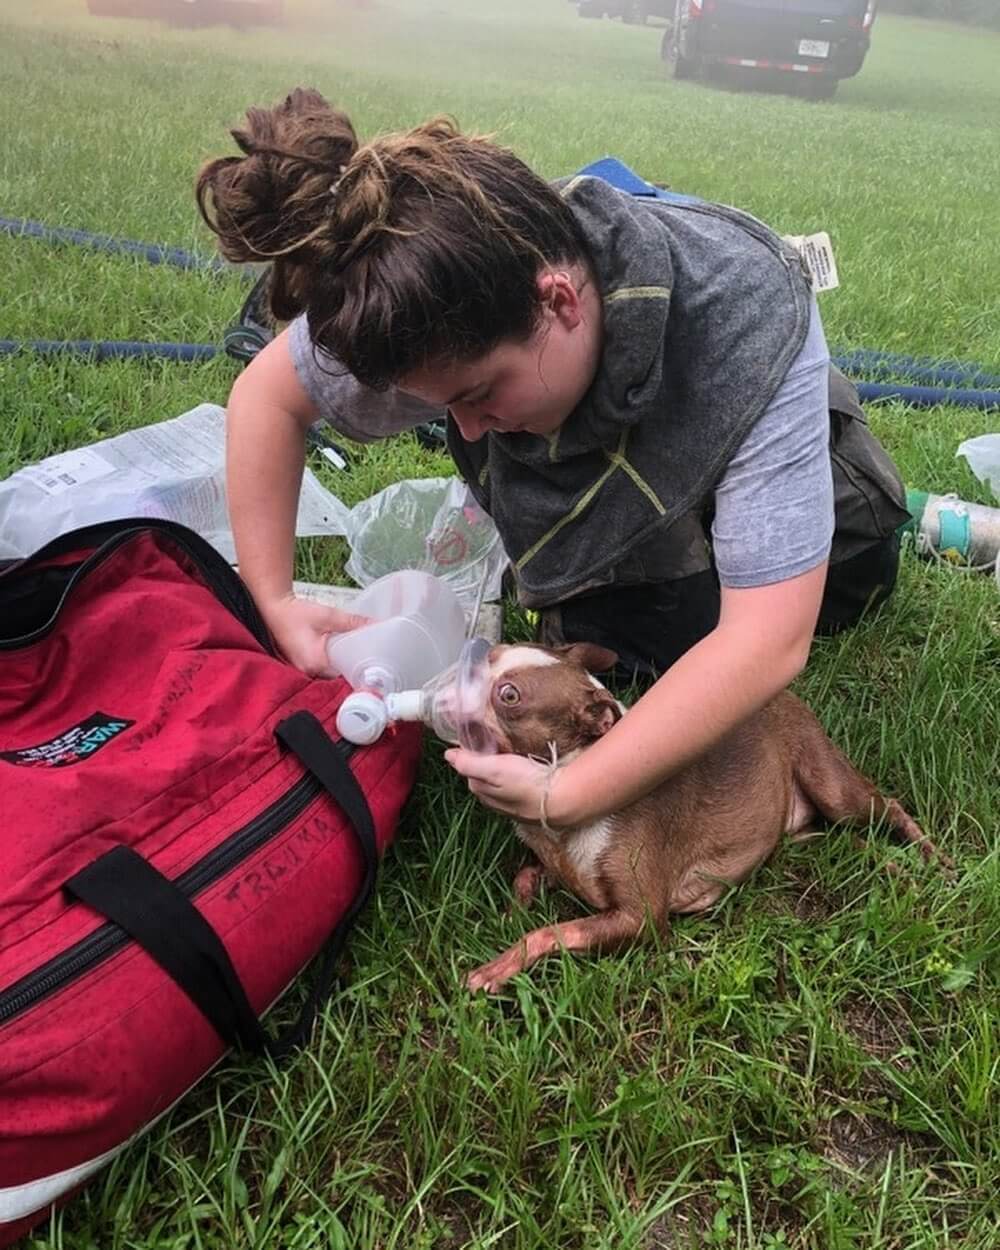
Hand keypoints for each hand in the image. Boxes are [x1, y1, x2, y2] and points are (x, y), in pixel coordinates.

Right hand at [260, 593, 369, 676]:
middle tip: (368, 659)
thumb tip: (375, 626)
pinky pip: (321, 670)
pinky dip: (330, 664)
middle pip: (338, 677)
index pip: (345, 675)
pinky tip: (338, 655)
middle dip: (352, 668)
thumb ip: (352, 622)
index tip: (374, 666)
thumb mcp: (328, 616)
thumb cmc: (296, 613)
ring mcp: (303, 671)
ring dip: (341, 666)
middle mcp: (308, 672)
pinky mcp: (301, 667)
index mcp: (316, 663)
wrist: (274, 610)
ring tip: (355, 657)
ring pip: (330, 675)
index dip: (360, 670)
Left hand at [445, 748, 572, 825]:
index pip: (468, 768)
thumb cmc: (527, 782)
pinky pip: (516, 784)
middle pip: (483, 774)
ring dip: (503, 768)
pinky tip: (525, 767)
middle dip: (486, 760)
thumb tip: (448, 755)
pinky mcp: (528, 801)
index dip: (472, 752)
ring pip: (501, 780)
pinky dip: (517, 774)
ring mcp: (512, 802)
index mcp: (481, 791)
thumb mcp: (493, 769)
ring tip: (511, 751)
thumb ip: (469, 763)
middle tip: (496, 741)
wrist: (562, 799)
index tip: (479, 737)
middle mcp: (494, 800)